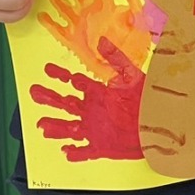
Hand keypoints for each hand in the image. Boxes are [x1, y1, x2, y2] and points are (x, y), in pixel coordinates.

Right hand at [30, 39, 145, 162]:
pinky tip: (65, 150)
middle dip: (49, 98)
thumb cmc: (147, 100)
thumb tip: (102, 42)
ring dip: (56, 127)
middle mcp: (92, 110)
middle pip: (65, 104)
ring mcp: (95, 128)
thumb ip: (116, 59)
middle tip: (34, 92)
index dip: (60, 75)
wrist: (160, 123)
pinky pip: (84, 151)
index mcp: (98, 93)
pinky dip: (75, 152)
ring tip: (43, 125)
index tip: (47, 69)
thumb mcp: (132, 76)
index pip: (74, 82)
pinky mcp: (102, 146)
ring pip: (69, 128)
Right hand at [36, 0, 152, 79]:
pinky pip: (59, 29)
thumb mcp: (139, 14)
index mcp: (105, 3)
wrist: (130, 68)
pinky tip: (40, 13)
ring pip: (62, 3)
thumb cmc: (137, 42)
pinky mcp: (75, 40)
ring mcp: (81, 25)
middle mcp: (90, 11)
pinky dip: (50, 22)